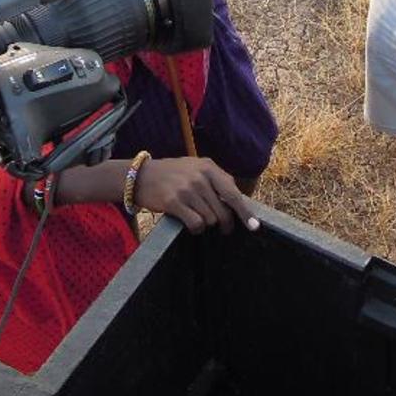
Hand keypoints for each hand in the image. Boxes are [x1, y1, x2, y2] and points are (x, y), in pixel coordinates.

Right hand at [135, 157, 259, 234]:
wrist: (141, 175)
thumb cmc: (172, 173)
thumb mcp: (195, 167)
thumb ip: (216, 180)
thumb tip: (239, 200)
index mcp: (208, 167)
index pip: (233, 193)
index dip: (245, 212)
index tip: (254, 227)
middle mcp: (199, 176)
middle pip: (223, 211)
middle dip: (225, 224)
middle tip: (223, 229)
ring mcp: (187, 189)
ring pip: (210, 220)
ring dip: (205, 223)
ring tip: (195, 216)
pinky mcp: (174, 202)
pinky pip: (195, 224)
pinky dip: (195, 228)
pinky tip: (189, 223)